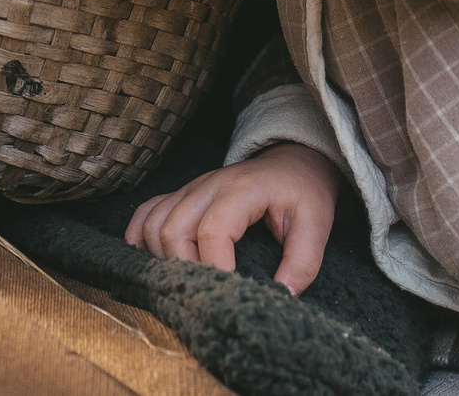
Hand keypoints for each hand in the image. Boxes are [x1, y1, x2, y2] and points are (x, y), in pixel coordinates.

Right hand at [124, 143, 343, 295]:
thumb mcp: (318, 223)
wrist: (292, 161)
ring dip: (160, 257)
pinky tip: (152, 261)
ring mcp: (190, 189)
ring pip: (153, 223)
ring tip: (185, 282)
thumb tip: (282, 296)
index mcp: (242, 190)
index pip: (213, 230)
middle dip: (183, 269)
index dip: (215, 268)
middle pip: (172, 229)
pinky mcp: (181, 195)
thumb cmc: (303, 192)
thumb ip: (304, 261)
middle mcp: (208, 186)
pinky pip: (146, 212)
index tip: (229, 295)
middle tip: (206, 293)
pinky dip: (140, 237)